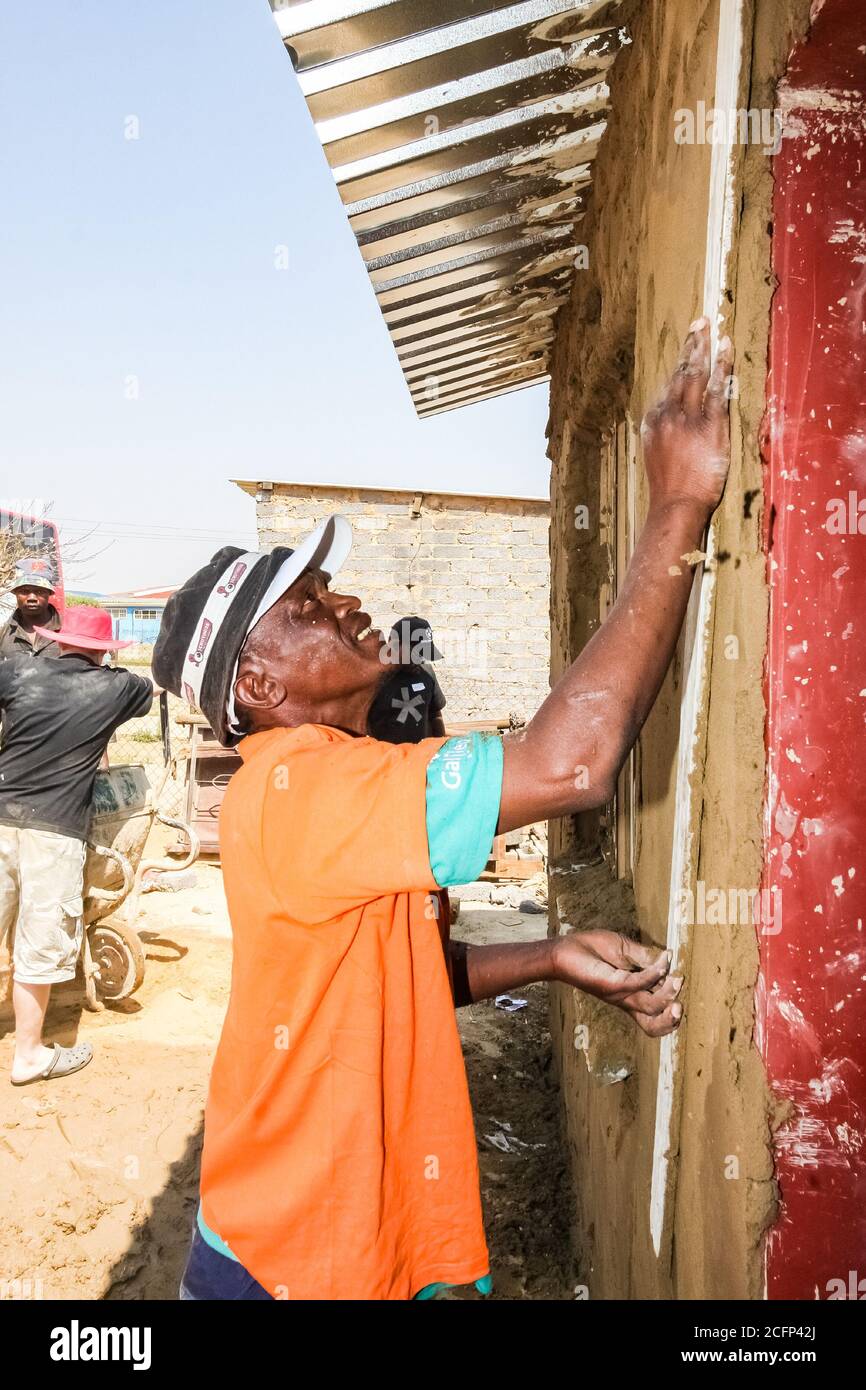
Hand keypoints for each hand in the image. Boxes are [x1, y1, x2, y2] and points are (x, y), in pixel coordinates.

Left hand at [552, 929, 683, 1037]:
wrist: (566, 949)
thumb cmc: (593, 950)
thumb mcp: (626, 950)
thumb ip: (647, 957)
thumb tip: (669, 959)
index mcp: (633, 995)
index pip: (656, 1014)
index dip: (672, 1008)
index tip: (683, 986)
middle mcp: (628, 1000)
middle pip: (653, 1025)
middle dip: (671, 1021)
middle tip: (680, 1007)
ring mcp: (620, 994)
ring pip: (650, 1007)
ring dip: (668, 994)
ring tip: (678, 979)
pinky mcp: (611, 984)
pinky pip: (639, 983)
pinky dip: (654, 973)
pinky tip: (663, 961)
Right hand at [641, 317, 733, 514]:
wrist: (675, 506)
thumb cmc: (669, 490)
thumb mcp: (656, 457)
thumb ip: (662, 436)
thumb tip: (669, 426)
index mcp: (653, 422)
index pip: (668, 386)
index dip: (678, 365)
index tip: (686, 350)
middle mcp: (668, 414)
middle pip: (680, 373)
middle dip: (690, 345)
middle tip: (698, 323)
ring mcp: (688, 418)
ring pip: (696, 374)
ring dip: (704, 347)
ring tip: (709, 327)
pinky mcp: (710, 426)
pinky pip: (717, 388)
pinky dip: (722, 365)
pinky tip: (726, 347)